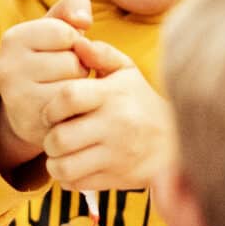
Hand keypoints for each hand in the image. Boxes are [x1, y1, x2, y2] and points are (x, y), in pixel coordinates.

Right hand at [0, 0, 94, 171]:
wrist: (31, 111)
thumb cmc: (50, 61)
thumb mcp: (57, 30)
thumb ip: (72, 8)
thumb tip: (84, 20)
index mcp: (13, 39)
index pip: (65, 32)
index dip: (74, 42)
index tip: (62, 52)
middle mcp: (7, 67)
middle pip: (71, 60)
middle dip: (78, 67)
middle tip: (63, 76)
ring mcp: (17, 98)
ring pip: (73, 85)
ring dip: (79, 88)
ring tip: (63, 90)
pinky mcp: (31, 123)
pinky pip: (72, 109)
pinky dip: (77, 108)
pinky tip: (66, 109)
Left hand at [38, 37, 175, 191]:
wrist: (176, 141)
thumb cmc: (140, 101)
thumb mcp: (126, 72)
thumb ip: (101, 54)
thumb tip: (77, 41)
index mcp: (113, 95)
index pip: (67, 97)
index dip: (52, 106)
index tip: (53, 111)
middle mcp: (116, 125)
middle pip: (60, 137)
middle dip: (49, 138)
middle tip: (54, 135)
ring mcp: (117, 155)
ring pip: (64, 165)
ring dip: (54, 161)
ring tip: (61, 153)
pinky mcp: (117, 178)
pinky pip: (76, 184)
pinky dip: (67, 178)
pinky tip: (74, 166)